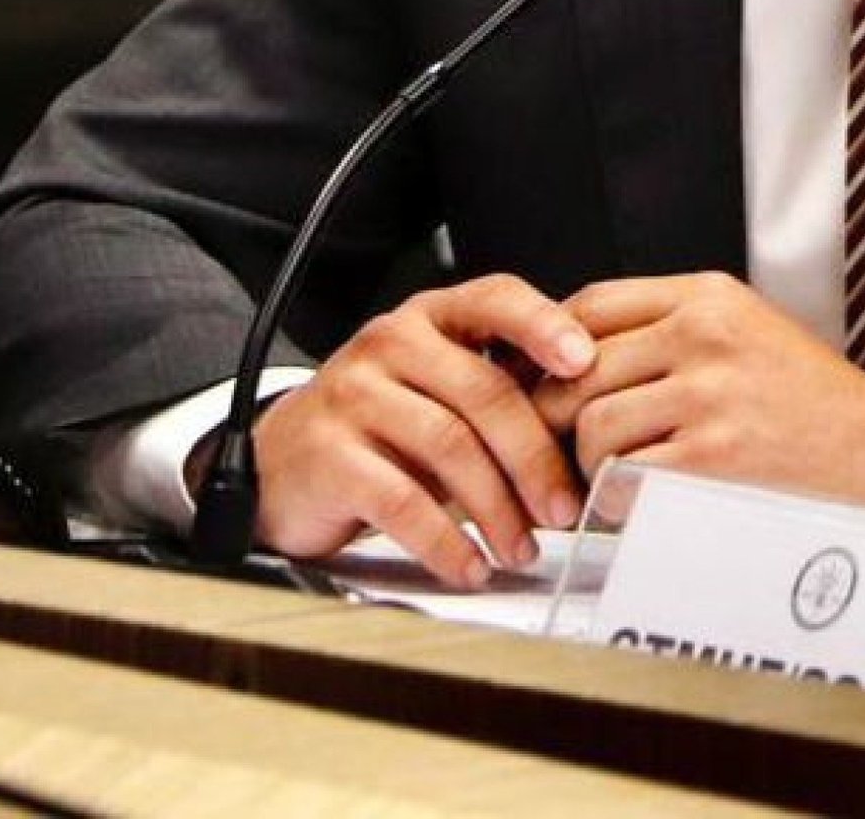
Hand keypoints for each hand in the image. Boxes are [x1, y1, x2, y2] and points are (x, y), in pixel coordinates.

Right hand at [246, 273, 594, 586]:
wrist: (278, 460)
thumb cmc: (380, 424)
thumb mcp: (439, 389)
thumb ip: (501, 391)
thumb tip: (586, 432)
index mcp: (431, 317)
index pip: (496, 299)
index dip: (546, 326)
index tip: (585, 363)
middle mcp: (391, 342)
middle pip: (484, 392)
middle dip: (536, 457)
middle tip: (564, 508)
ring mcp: (354, 394)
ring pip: (450, 447)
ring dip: (498, 509)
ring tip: (522, 548)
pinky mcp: (328, 454)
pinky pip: (402, 501)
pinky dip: (445, 542)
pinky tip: (470, 565)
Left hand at [540, 271, 864, 519]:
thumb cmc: (808, 396)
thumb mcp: (745, 328)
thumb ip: (672, 328)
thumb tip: (578, 354)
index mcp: (709, 296)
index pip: (592, 305)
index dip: (549, 346)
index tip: (541, 378)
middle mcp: (705, 334)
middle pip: (579, 368)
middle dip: (556, 416)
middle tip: (557, 445)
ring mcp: (710, 394)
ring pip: (593, 425)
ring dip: (586, 463)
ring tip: (605, 478)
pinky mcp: (715, 456)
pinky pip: (625, 475)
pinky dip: (615, 498)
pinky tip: (630, 503)